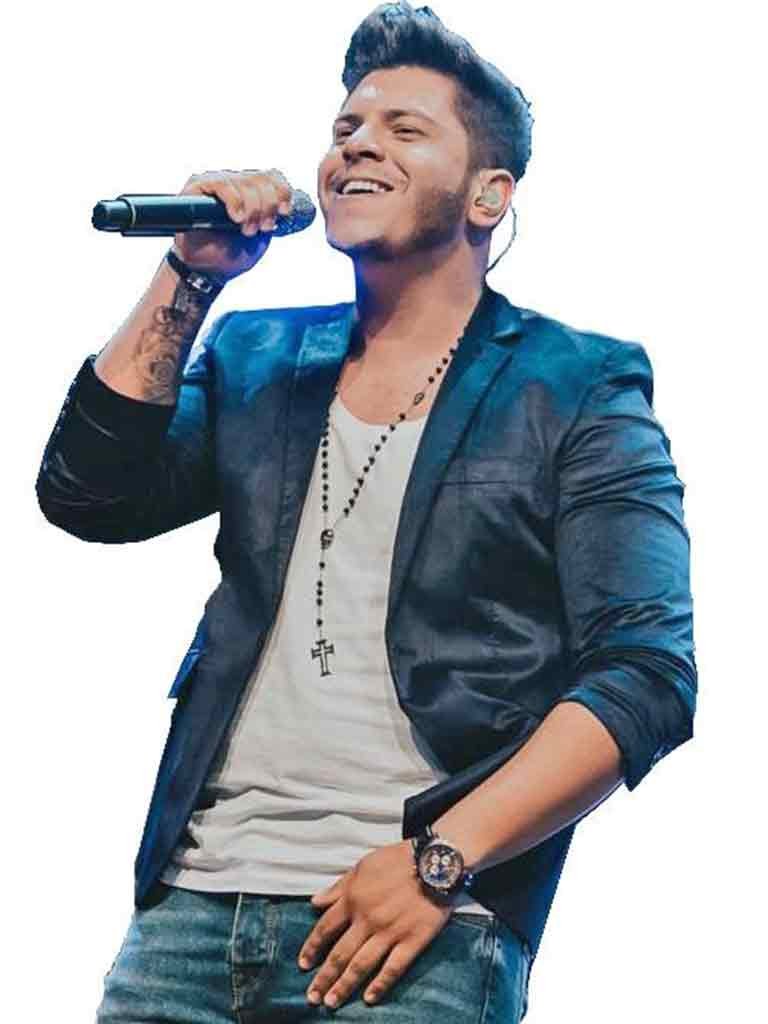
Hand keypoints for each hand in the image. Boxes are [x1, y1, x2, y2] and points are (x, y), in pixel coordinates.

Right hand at [173, 167, 293, 279]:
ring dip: (252, 207)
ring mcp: (217, 182)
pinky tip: (236, 216)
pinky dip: (233, 199)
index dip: (282, 192)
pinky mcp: (197, 186)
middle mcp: (236, 182)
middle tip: (263, 228)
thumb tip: (284, 207)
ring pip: (244, 181)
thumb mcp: (260, 236)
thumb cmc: (232, 253)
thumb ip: (271, 218)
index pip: (272, 177)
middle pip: (261, 179)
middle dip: (268, 205)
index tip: (284, 213)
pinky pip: (220, 183)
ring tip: (248, 229)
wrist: (206, 268)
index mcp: (253, 191)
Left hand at [297, 840, 453, 1008]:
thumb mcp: (363, 866)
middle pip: (340, 953)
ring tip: (331, 1002)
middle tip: (312, 997)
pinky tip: (369, 998)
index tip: (304, 964)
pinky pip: (393, 968)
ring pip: (361, 965)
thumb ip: (338, 886)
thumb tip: (315, 902)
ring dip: (344, 986)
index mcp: (353, 898)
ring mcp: (390, 932)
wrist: (435, 862)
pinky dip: (380, 984)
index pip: (325, 928)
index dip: (312, 948)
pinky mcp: (412, 940)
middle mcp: (367, 919)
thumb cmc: (398, 860)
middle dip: (324, 977)